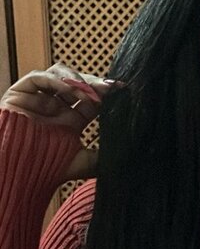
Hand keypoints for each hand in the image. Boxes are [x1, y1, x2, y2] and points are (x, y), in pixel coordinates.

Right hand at [0, 63, 120, 180]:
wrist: (21, 172)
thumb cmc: (49, 170)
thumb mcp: (84, 163)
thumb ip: (104, 157)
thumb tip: (129, 153)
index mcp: (71, 121)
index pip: (92, 100)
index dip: (106, 93)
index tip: (122, 89)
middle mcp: (56, 107)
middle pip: (79, 85)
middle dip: (95, 84)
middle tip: (110, 87)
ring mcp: (39, 99)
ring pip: (61, 76)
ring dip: (78, 81)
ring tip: (90, 93)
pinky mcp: (21, 93)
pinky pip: (39, 78)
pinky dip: (56, 80)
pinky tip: (69, 89)